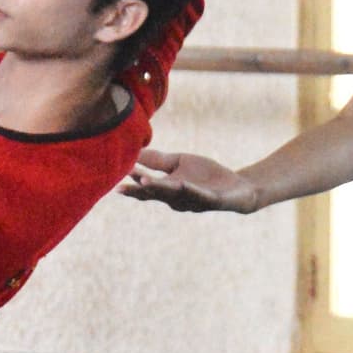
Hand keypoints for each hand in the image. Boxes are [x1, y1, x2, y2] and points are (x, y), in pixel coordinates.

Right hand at [119, 147, 257, 213]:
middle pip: (154, 194)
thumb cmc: (205, 176)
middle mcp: (177, 199)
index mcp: (167, 189)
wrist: (237, 187)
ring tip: (144, 182)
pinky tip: (181, 184)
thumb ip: (157, 160)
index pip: (145, 187)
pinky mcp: (212, 200)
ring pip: (173, 195)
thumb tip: (133, 152)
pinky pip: (199, 195)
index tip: (115, 174)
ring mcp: (193, 201)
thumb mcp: (179, 163)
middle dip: (138, 190)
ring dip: (159, 189)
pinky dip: (189, 190)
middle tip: (119, 187)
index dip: (131, 182)